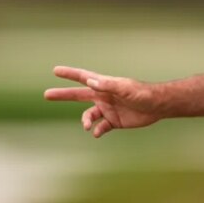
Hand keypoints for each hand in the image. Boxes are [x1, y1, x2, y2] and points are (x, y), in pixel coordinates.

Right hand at [45, 66, 160, 136]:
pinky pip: (100, 127)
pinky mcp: (114, 121)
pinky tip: (98, 133)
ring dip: (85, 121)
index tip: (55, 70)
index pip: (83, 77)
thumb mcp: (125, 88)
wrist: (157, 106)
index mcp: (104, 85)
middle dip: (62, 95)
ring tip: (88, 126)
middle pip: (78, 95)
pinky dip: (97, 131)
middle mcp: (103, 96)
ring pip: (89, 116)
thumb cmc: (142, 93)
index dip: (69, 73)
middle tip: (46, 94)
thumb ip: (108, 85)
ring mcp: (108, 109)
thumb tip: (90, 82)